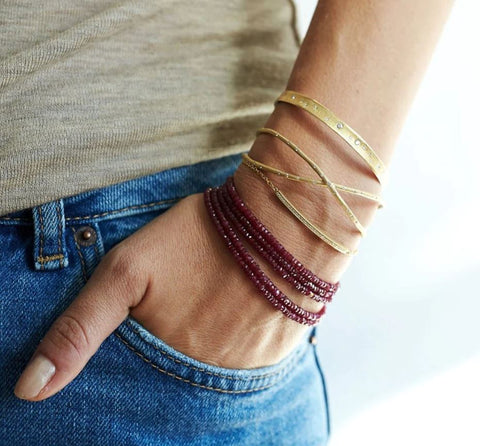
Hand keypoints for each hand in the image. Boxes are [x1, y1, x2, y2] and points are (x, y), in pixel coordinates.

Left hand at [13, 190, 322, 401]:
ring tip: (213, 302)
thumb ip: (79, 329)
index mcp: (170, 359)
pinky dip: (235, 341)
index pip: (137, 387)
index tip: (148, 327)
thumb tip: (31, 391)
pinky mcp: (276, 355)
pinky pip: (245, 362)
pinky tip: (237, 309)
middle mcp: (209, 378)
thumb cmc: (200, 237)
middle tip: (186, 304)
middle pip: (176, 378)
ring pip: (211, 371)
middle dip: (173, 347)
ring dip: (207, 344)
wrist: (280, 220)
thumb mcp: (126, 271)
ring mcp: (247, 370)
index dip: (135, 359)